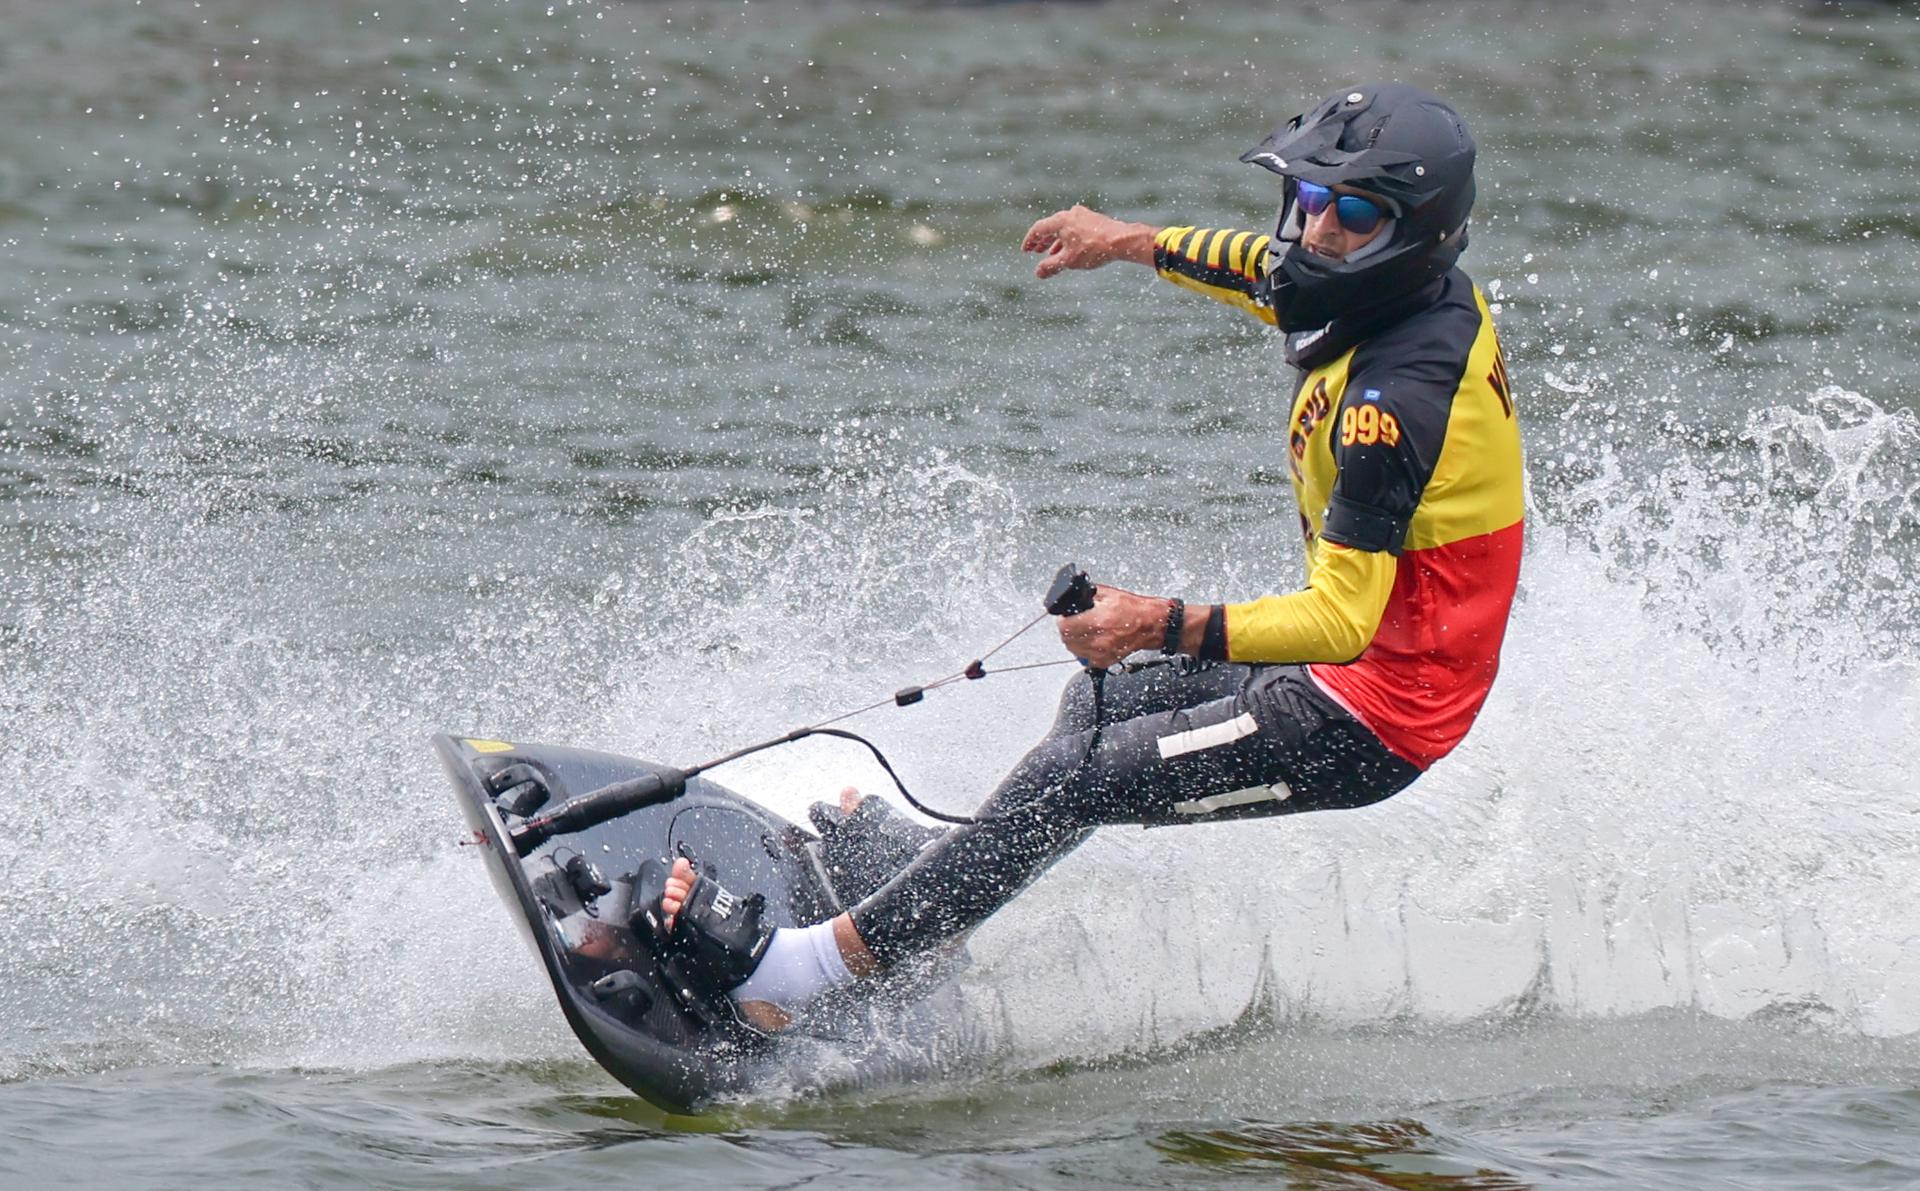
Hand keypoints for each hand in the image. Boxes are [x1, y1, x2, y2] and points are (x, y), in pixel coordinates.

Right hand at [1022, 205, 1158, 278]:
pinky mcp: (1094, 220)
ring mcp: (1083, 216)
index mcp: (1060, 220)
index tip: (1025, 251)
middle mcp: (1070, 214)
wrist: (1122, 241)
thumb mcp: (1068, 261)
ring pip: (1064, 229)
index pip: (1038, 229)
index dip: (1030, 241)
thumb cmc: (1094, 249)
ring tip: (1050, 253)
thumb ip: (1050, 266)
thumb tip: (1038, 273)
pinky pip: (1075, 229)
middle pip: (1051, 227)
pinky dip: (1068, 239)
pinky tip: (1070, 250)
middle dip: (1042, 241)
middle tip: (1035, 251)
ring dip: (1055, 241)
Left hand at [1056, 584, 1164, 667]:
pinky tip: (1091, 641)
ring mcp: (1101, 652)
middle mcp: (1098, 639)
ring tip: (1082, 631)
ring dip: (1074, 641)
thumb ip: (1086, 595)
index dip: (1062, 620)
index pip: (1064, 626)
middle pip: (1066, 639)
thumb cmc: (1132, 609)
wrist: (1149, 624)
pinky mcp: (1105, 661)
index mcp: (1097, 621)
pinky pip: (1085, 659)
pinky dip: (1085, 651)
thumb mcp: (1107, 594)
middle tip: (1073, 623)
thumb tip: (1072, 596)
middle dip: (1067, 630)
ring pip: (1074, 650)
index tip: (1065, 617)